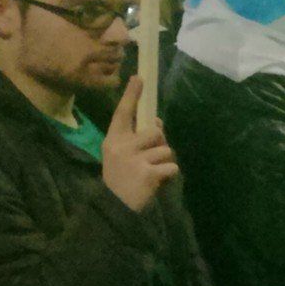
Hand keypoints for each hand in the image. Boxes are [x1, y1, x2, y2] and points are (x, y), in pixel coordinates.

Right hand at [99, 73, 177, 212]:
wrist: (115, 207)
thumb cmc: (122, 178)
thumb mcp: (122, 155)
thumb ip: (137, 139)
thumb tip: (158, 123)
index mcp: (112, 140)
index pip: (122, 113)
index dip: (131, 95)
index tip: (140, 77)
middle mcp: (121, 146)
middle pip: (156, 131)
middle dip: (160, 142)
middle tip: (150, 158)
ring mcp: (134, 159)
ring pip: (166, 149)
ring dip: (164, 162)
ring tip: (150, 173)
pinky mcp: (147, 173)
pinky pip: (171, 166)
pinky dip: (169, 175)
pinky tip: (155, 183)